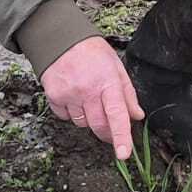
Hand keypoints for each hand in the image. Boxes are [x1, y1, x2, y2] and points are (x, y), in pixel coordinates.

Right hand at [41, 36, 143, 158]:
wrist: (61, 39)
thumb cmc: (92, 52)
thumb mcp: (116, 67)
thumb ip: (128, 94)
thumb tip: (137, 116)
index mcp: (108, 82)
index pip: (117, 115)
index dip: (121, 137)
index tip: (123, 153)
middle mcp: (88, 90)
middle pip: (99, 125)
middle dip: (107, 133)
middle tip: (110, 129)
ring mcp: (69, 94)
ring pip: (82, 123)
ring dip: (88, 118)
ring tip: (87, 97)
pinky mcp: (54, 96)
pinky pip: (65, 117)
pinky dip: (71, 112)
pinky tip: (73, 96)